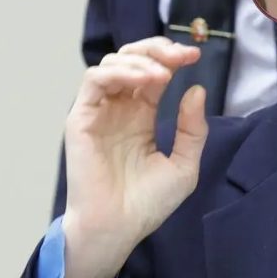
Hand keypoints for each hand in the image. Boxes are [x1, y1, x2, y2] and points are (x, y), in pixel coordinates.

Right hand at [61, 37, 206, 277]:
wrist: (120, 228)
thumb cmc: (148, 204)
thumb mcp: (184, 164)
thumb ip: (192, 129)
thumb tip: (195, 89)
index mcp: (140, 116)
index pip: (154, 73)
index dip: (172, 59)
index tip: (195, 56)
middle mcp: (118, 109)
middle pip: (132, 59)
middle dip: (158, 49)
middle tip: (182, 54)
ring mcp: (98, 112)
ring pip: (112, 64)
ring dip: (140, 59)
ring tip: (163, 73)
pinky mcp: (81, 119)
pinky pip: (94, 81)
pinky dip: (119, 72)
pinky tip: (144, 81)